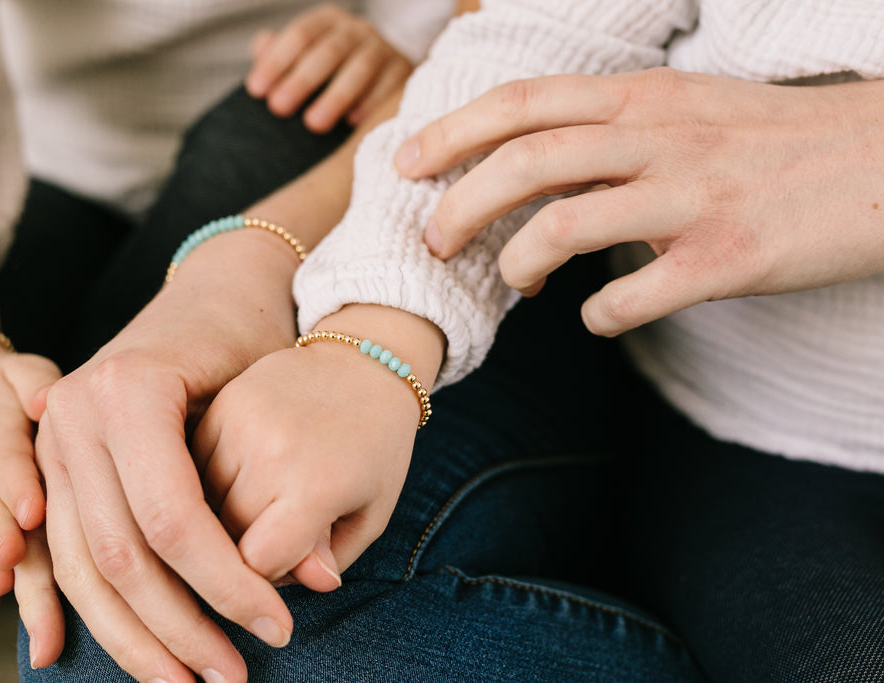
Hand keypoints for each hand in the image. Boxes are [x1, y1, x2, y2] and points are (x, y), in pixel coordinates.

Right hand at [35, 230, 306, 682]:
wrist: (211, 289)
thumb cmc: (253, 339)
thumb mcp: (279, 401)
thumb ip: (290, 490)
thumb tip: (315, 581)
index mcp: (129, 391)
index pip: (174, 521)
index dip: (226, 586)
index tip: (277, 627)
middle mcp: (74, 416)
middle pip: (120, 554)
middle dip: (180, 627)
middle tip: (232, 675)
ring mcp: (52, 440)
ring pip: (82, 567)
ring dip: (135, 636)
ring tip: (191, 680)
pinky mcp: (52, 462)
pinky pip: (65, 554)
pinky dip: (103, 610)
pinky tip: (142, 651)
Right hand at [196, 305, 442, 590]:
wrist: (365, 364)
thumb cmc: (375, 449)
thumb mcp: (370, 512)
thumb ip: (327, 559)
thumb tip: (285, 591)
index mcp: (318, 484)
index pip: (256, 561)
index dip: (265, 575)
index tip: (284, 559)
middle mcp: (274, 452)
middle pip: (224, 535)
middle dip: (244, 545)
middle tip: (278, 525)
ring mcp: (243, 422)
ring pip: (200, 501)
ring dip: (220, 512)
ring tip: (261, 494)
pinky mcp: (224, 402)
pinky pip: (192, 463)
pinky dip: (208, 477)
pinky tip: (241, 469)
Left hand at [246, 3, 412, 132]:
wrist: (385, 80)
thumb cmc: (331, 75)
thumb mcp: (303, 61)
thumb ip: (279, 55)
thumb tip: (260, 48)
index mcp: (328, 22)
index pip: (301, 35)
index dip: (277, 61)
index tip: (256, 90)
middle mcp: (357, 30)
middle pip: (329, 50)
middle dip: (302, 79)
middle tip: (278, 107)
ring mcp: (384, 50)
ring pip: (360, 68)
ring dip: (336, 96)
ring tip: (313, 124)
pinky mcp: (405, 74)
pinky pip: (389, 86)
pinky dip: (371, 103)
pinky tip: (352, 123)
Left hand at [394, 68, 883, 335]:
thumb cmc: (771, 141)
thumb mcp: (686, 108)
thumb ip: (610, 127)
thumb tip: (533, 164)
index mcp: (644, 97)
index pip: (524, 102)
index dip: (452, 131)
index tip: (405, 163)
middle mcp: (661, 138)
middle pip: (528, 161)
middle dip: (461, 202)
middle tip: (433, 240)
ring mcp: (694, 198)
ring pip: (566, 225)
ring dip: (516, 259)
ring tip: (509, 281)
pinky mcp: (728, 258)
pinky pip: (634, 296)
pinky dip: (598, 315)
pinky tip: (595, 319)